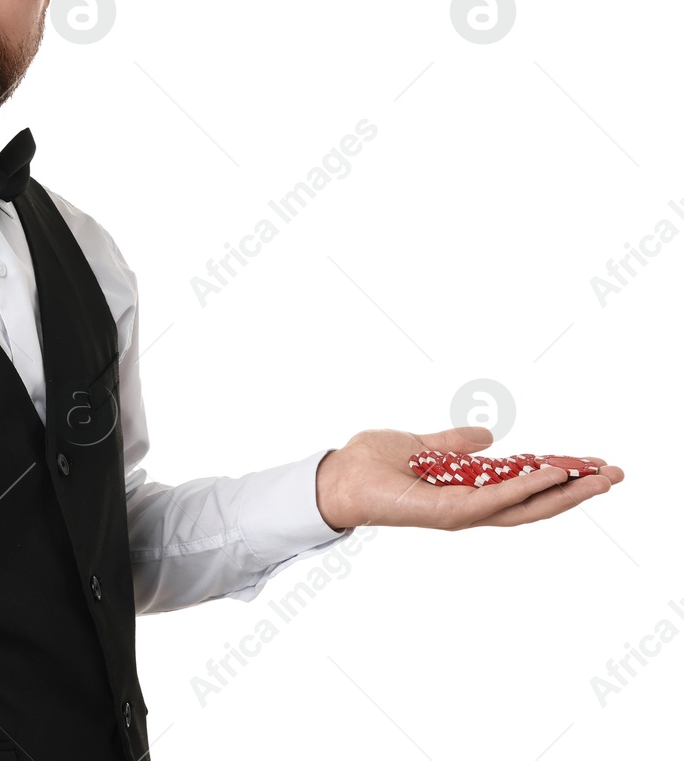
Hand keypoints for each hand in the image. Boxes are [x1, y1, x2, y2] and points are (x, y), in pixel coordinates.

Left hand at [314, 426, 623, 531]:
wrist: (337, 475)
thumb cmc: (370, 463)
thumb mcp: (421, 444)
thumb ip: (455, 444)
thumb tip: (488, 438)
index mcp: (467, 491)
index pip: (524, 486)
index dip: (560, 477)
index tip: (594, 464)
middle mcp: (469, 507)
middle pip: (535, 503)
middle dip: (577, 491)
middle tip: (615, 475)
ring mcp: (459, 513)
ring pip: (523, 506)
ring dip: (561, 491)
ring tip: (596, 476)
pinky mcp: (445, 513)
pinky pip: (492, 501)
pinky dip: (521, 488)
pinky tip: (547, 474)